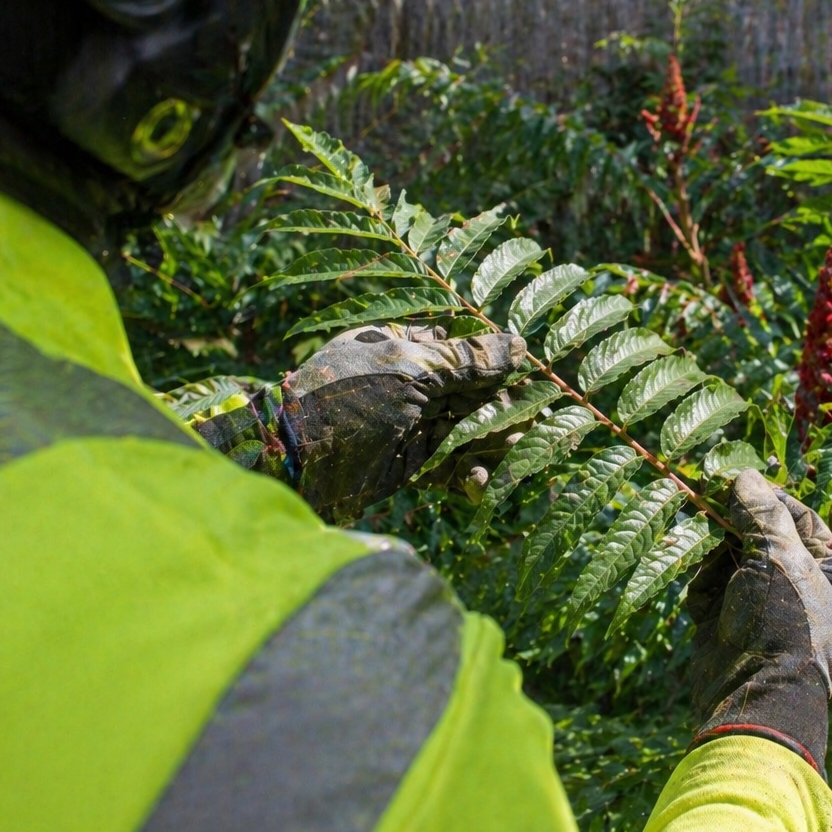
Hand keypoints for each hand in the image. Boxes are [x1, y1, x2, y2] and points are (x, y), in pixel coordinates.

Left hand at [280, 323, 525, 523]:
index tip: (539, 376)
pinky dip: (470, 475)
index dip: (503, 364)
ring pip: (470, 431)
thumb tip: (521, 346)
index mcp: (407, 347)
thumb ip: (466, 362)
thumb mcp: (408, 371)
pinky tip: (479, 484)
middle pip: (476, 393)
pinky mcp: (411, 464)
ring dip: (495, 444)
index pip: (468, 350)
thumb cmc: (344, 399)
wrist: (291, 461)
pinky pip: (453, 466)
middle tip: (540, 424)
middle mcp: (414, 384)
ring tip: (517, 457)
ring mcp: (413, 425)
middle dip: (507, 410)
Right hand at [686, 470, 831, 777]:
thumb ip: (761, 512)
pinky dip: (702, 589)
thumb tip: (744, 476)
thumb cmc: (783, 623)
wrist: (755, 698)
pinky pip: (710, 590)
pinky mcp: (728, 626)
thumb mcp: (779, 556)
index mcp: (831, 575)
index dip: (769, 499)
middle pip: (761, 538)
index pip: (801, 519)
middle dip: (733, 527)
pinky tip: (703, 603)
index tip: (738, 484)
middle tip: (709, 507)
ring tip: (706, 560)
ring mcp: (762, 609)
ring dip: (714, 557)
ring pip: (730, 561)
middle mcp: (799, 590)